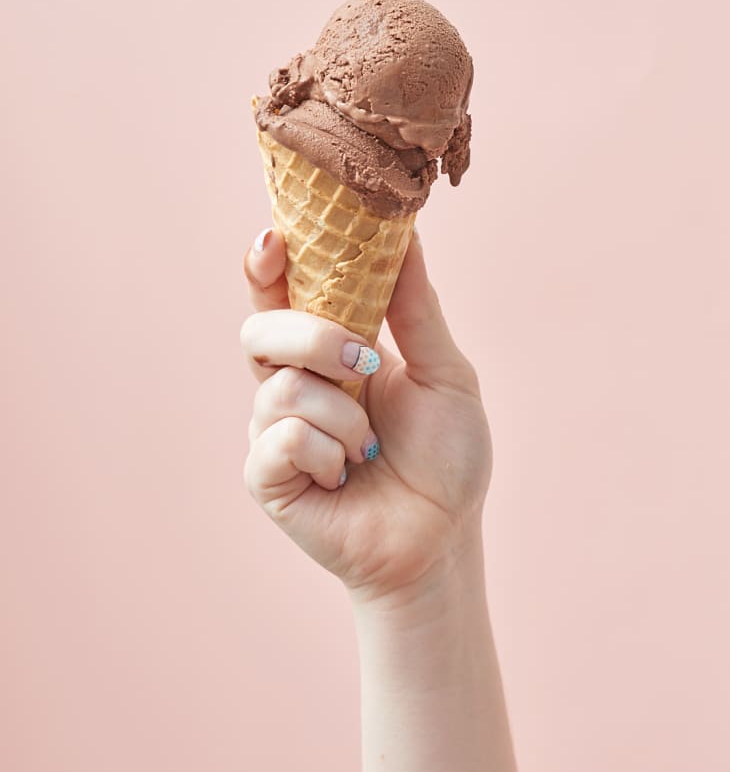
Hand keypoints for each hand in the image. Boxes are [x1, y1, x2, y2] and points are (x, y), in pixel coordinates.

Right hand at [241, 228, 491, 604]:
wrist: (444, 538)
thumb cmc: (446, 457)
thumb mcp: (445, 372)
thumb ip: (416, 308)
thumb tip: (408, 232)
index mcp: (329, 350)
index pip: (283, 295)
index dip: (268, 264)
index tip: (274, 239)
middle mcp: (293, 384)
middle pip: (261, 331)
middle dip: (311, 337)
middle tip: (365, 359)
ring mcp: (275, 430)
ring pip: (279, 388)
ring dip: (342, 415)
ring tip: (371, 447)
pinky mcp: (267, 476)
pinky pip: (278, 440)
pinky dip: (326, 453)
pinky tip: (346, 476)